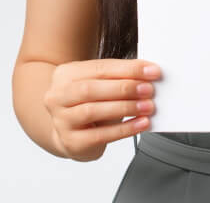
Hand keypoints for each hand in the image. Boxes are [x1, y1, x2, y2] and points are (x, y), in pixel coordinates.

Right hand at [44, 58, 160, 160]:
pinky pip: (99, 135)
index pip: (99, 68)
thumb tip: (148, 74)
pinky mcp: (71, 141)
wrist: (71, 134)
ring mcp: (61, 120)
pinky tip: (140, 124)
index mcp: (66, 74)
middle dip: (124, 88)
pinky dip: (123, 129)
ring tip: (147, 107)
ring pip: (92, 111)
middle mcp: (58, 96)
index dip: (128, 69)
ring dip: (125, 107)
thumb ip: (119, 78)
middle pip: (91, 89)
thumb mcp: (101, 86)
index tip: (152, 71)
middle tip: (148, 90)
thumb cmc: (90, 104)